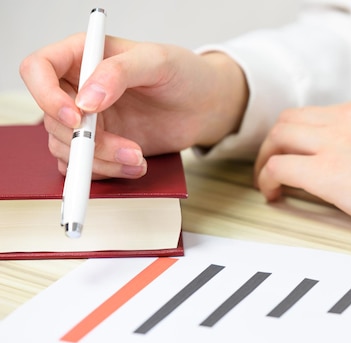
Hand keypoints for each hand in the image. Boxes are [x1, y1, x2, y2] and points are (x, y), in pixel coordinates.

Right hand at [20, 34, 247, 178]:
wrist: (206, 106)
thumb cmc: (185, 74)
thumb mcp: (158, 61)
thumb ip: (119, 72)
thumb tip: (87, 99)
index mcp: (83, 56)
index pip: (38, 69)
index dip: (47, 96)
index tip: (76, 118)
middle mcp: (78, 88)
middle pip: (53, 119)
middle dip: (88, 141)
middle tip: (128, 148)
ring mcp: (88, 121)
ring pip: (66, 148)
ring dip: (100, 161)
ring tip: (139, 158)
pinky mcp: (101, 146)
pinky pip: (84, 167)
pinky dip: (106, 172)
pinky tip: (136, 165)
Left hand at [254, 97, 350, 266]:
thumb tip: (336, 159)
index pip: (312, 113)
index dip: (293, 135)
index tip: (290, 153)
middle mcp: (348, 116)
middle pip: (288, 120)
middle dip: (274, 144)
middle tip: (272, 166)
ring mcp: (338, 141)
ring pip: (279, 137)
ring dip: (267, 159)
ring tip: (269, 182)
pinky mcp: (330, 171)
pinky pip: (279, 166)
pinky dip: (268, 179)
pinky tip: (274, 193)